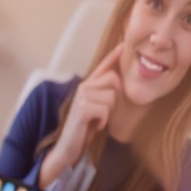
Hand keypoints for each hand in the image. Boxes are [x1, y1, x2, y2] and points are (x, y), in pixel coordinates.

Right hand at [37, 45, 122, 189]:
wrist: (67, 147)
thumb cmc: (84, 129)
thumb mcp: (96, 110)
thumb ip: (104, 96)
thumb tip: (119, 86)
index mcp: (88, 86)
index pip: (103, 66)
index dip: (114, 55)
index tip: (123, 43)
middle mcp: (83, 86)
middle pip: (113, 79)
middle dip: (115, 98)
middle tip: (104, 113)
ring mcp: (81, 96)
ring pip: (111, 97)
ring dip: (108, 114)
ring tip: (97, 121)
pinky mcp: (82, 107)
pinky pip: (106, 110)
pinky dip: (103, 122)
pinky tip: (94, 126)